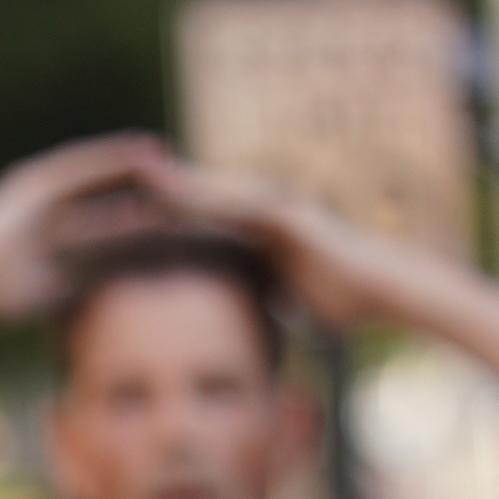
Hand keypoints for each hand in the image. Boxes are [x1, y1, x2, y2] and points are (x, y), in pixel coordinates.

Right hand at [0, 136, 172, 328]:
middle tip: (182, 174)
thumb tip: (99, 309)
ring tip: (169, 154)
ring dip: (132, 160)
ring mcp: (42, 189)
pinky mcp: (36, 180)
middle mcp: (49, 203)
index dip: (135, 212)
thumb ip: (74, 291)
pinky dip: (112, 156)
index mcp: (52, 227)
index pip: (103, 216)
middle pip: (104, 188)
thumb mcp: (45, 292)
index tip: (173, 212)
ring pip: (97, 172)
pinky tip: (143, 149)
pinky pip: (82, 165)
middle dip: (140, 182)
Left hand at [106, 147, 411, 337]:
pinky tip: (174, 192)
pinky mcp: (284, 215)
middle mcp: (265, 211)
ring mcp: (275, 208)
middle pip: (203, 196)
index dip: (168, 212)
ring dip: (176, 182)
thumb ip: (261, 301)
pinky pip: (236, 204)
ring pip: (215, 192)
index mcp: (260, 230)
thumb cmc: (341, 301)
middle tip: (118, 175)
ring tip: (135, 172)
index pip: (205, 219)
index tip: (128, 210)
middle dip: (163, 187)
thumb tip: (240, 325)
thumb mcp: (285, 304)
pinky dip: (205, 197)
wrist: (381, 292)